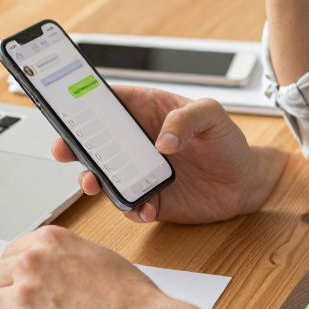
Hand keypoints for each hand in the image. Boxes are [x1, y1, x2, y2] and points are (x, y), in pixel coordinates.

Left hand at [0, 225, 175, 308]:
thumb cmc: (129, 297)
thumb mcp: (94, 256)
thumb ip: (60, 257)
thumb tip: (33, 267)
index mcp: (49, 241)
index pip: (10, 252)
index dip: (12, 272)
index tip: (9, 282)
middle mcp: (31, 263)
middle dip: (9, 293)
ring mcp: (23, 296)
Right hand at [52, 85, 284, 224]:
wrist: (244, 184)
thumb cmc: (228, 142)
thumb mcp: (214, 115)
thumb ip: (187, 118)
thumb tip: (162, 139)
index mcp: (148, 111)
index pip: (109, 100)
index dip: (83, 100)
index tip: (65, 104)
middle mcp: (138, 141)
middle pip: (95, 139)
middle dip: (73, 143)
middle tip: (64, 149)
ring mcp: (140, 171)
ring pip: (103, 174)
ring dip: (93, 179)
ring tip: (94, 183)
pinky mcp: (149, 198)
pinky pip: (129, 205)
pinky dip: (132, 208)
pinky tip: (146, 207)